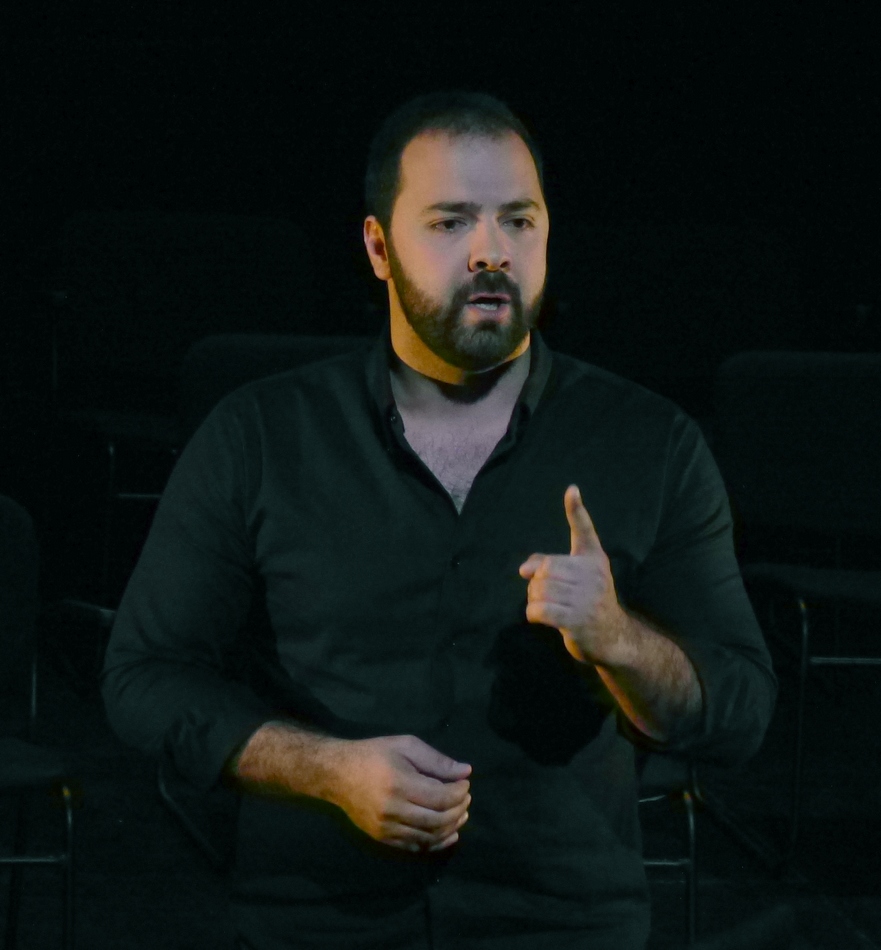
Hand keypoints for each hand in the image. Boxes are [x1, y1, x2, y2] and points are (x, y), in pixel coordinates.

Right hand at [330, 734, 471, 852]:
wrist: (337, 774)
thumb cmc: (373, 754)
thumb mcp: (405, 746)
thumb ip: (436, 760)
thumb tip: (465, 771)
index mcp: (400, 783)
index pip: (441, 797)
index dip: (459, 792)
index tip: (465, 783)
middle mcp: (393, 810)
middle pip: (438, 819)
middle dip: (459, 810)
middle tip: (466, 799)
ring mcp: (387, 828)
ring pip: (429, 837)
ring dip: (451, 827)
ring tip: (461, 815)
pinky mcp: (383, 838)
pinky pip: (415, 846)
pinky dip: (436, 842)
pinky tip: (448, 834)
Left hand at [519, 484, 626, 663]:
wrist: (612, 637)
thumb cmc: (587, 602)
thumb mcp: (576, 579)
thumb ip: (549, 565)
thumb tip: (524, 569)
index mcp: (593, 560)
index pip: (585, 531)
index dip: (576, 510)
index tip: (571, 489)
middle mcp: (593, 575)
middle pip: (546, 568)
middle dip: (536, 582)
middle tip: (544, 593)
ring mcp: (587, 598)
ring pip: (539, 589)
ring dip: (534, 599)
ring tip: (545, 606)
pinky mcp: (577, 620)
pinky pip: (539, 610)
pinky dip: (533, 614)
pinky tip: (540, 617)